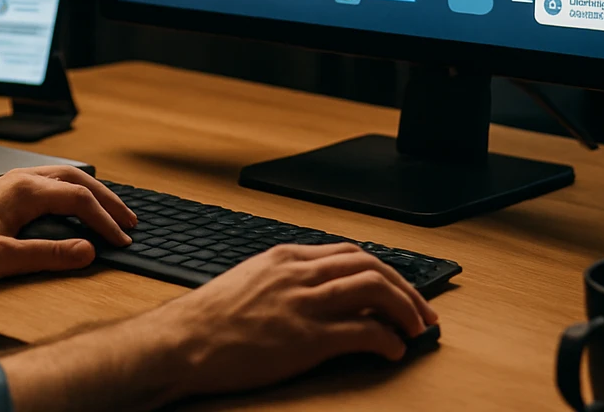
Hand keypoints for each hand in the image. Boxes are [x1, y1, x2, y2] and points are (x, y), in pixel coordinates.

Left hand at [0, 166, 135, 284]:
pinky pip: (52, 183)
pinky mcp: (6, 192)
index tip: (121, 241)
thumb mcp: (1, 259)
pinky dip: (74, 193)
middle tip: (130, 222)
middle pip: (78, 181)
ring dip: (93, 193)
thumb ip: (48, 255)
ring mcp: (13, 183)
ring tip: (112, 212)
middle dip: (108, 201)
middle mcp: (22, 179)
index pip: (79, 201)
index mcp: (24, 191)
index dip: (104, 221)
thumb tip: (88, 252)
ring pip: (65, 178)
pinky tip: (76, 206)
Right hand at [145, 242, 438, 397]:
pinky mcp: (304, 339)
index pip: (350, 252)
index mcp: (287, 258)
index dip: (383, 270)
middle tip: (422, 311)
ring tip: (417, 328)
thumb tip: (319, 292)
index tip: (399, 288)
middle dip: (404, 288)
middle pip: (370, 266)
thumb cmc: (210, 320)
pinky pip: (361, 332)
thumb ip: (286, 280)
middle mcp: (299, 273)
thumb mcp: (251, 282)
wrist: (181, 343)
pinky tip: (393, 351)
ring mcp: (303, 304)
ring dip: (404, 309)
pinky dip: (385, 340)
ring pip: (373, 290)